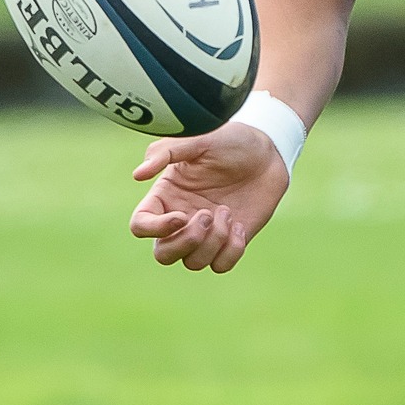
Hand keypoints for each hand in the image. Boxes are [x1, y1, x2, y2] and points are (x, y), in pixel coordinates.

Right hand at [129, 123, 289, 271]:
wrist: (268, 153)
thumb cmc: (229, 140)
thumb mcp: (197, 138)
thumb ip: (165, 152)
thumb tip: (137, 175)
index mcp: (165, 196)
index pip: (140, 226)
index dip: (155, 229)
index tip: (180, 216)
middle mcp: (181, 219)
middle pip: (163, 255)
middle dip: (186, 242)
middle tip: (208, 214)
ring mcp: (206, 233)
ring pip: (193, 263)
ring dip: (213, 241)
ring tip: (228, 211)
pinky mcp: (230, 241)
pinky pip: (221, 266)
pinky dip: (230, 251)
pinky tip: (240, 226)